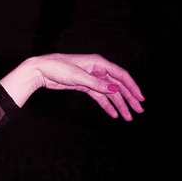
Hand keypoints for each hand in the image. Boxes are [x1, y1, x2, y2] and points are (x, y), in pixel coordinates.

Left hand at [3, 54, 145, 119]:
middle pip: (118, 86)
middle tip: (138, 111)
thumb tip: (115, 88)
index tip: (140, 99)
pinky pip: (100, 97)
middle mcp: (98, 70)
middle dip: (129, 99)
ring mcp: (92, 79)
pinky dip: (107, 106)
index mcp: (99, 63)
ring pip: (110, 93)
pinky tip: (113, 114)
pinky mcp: (85, 86)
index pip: (121, 75)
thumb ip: (97, 83)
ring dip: (119, 105)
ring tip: (128, 117)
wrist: (41, 70)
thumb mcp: (78, 76)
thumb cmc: (58, 68)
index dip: (132, 87)